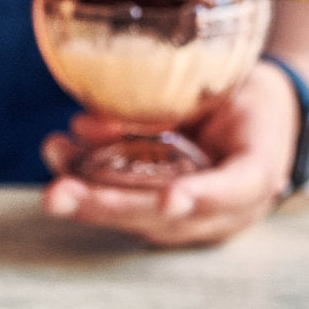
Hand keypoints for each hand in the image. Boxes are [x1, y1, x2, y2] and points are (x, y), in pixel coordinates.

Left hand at [40, 61, 299, 246]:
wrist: (256, 121)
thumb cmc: (247, 101)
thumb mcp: (241, 89)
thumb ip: (185, 109)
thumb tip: (100, 124)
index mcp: (256, 175)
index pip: (234, 190)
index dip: (202, 196)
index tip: (171, 199)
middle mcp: (222, 210)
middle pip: (163, 217)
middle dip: (107, 206)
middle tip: (60, 195)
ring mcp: (188, 219)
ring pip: (132, 216)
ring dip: (82, 193)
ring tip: (52, 155)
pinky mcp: (159, 215)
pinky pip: (119, 204)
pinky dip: (84, 179)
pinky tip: (59, 153)